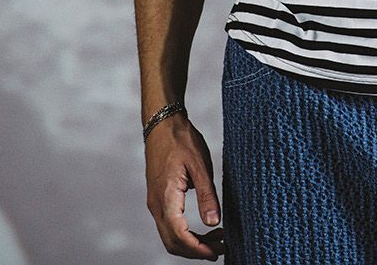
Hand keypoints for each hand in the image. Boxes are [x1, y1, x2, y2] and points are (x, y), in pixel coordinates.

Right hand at [145, 114, 224, 259]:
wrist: (162, 124)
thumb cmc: (181, 140)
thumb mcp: (199, 164)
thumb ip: (207, 194)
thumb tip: (214, 223)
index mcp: (166, 197)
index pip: (179, 235)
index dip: (198, 249)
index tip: (216, 253)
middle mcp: (157, 205)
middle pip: (172, 242)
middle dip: (196, 250)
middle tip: (220, 248)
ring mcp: (155, 202)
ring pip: (169, 236)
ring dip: (191, 243)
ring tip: (216, 239)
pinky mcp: (158, 198)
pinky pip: (169, 225)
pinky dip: (185, 233)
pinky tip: (203, 226)